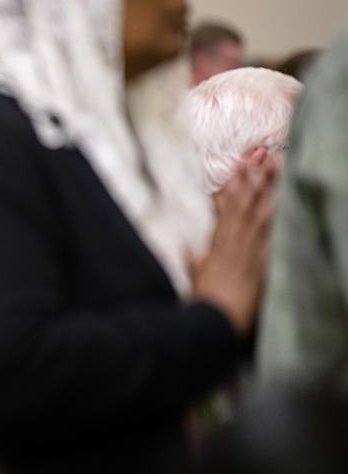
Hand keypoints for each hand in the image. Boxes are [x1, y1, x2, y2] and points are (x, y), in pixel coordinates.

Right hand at [191, 147, 276, 335]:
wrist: (214, 320)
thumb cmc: (203, 300)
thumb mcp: (194, 275)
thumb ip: (193, 258)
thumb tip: (187, 246)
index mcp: (216, 244)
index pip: (226, 206)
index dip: (235, 183)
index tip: (242, 164)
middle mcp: (234, 243)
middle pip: (245, 203)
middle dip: (253, 176)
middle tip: (261, 153)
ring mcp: (250, 252)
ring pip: (260, 213)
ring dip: (267, 189)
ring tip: (274, 167)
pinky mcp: (263, 264)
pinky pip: (272, 236)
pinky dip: (277, 217)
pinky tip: (285, 202)